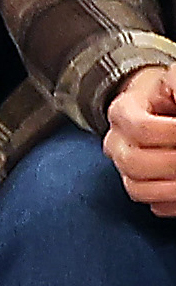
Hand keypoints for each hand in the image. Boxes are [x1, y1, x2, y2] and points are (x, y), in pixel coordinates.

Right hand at [102, 65, 175, 215]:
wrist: (155, 106)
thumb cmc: (165, 94)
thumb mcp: (170, 80)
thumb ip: (174, 85)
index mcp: (122, 112)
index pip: (142, 128)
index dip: (172, 132)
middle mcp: (116, 143)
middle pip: (134, 163)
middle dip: (172, 162)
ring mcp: (124, 168)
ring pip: (137, 189)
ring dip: (170, 188)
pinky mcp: (139, 186)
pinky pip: (151, 204)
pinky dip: (171, 203)